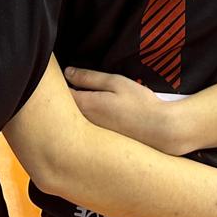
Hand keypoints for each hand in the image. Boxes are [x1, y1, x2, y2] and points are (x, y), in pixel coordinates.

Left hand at [66, 67, 183, 154]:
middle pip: (61, 110)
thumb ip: (88, 77)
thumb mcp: (115, 82)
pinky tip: (95, 117)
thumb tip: (67, 72)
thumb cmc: (140, 104)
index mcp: (85, 106)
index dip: (55, 83)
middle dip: (60, 99)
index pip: (58, 94)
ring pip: (71, 121)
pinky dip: (81, 124)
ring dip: (70, 112)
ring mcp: (90, 137)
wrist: (161, 133)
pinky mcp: (99, 144)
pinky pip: (82, 131)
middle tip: (67, 85)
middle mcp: (83, 124)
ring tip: (82, 100)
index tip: (57, 75)